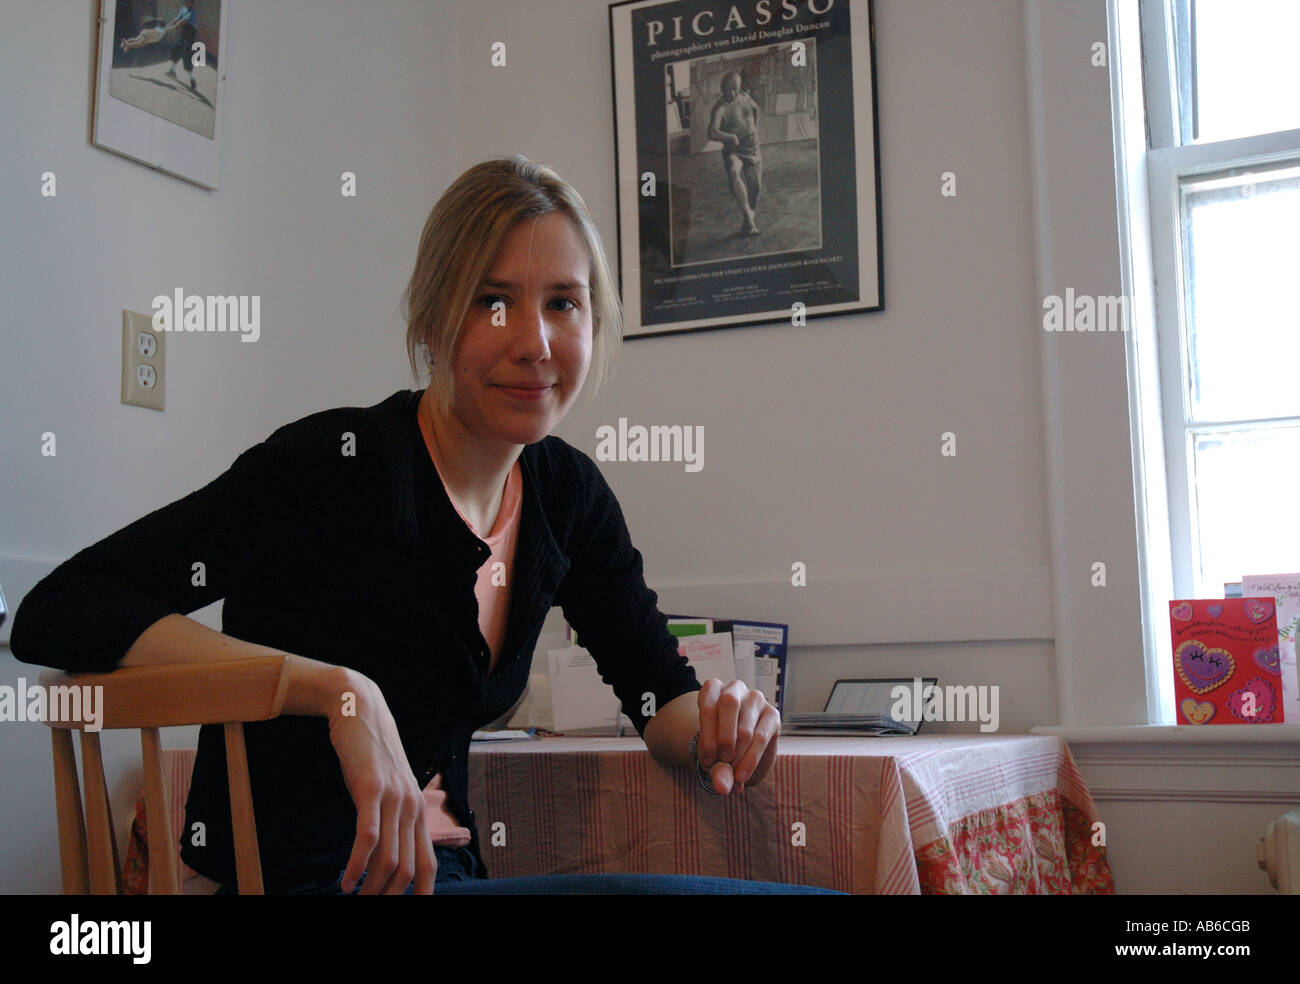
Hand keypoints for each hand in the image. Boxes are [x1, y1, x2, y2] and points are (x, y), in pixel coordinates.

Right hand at [326, 672, 436, 893]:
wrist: (360, 710)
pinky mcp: (371, 789)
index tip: (401, 910)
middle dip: (388, 897)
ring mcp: (394, 798)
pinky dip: (357, 864)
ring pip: (389, 858)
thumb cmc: (370, 756)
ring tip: (354, 899)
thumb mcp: (386, 790)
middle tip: (368, 908)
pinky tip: (345, 882)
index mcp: (418, 812)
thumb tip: (384, 858)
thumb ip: (390, 820)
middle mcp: (412, 808)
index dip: (419, 896)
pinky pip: (368, 836)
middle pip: (408, 870)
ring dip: (371, 888)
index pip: (428, 867)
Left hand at [696, 679, 778, 794]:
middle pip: (729, 704)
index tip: (706, 760)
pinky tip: (742, 775)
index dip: (706, 734)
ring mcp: (756, 699)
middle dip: (724, 738)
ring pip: (746, 728)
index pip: (707, 703)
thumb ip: (715, 771)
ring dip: (737, 756)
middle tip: (721, 762)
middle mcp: (735, 689)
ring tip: (732, 775)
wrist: (738, 753)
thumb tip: (723, 787)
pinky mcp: (772, 714)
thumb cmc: (719, 748)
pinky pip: (761, 738)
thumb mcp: (712, 757)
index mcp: (713, 690)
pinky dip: (751, 760)